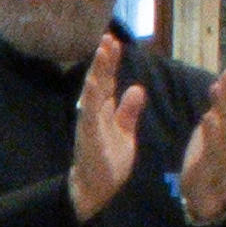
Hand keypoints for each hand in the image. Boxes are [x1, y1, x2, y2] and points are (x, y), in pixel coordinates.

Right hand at [66, 33, 143, 219]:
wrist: (94, 188)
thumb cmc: (108, 162)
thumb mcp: (125, 133)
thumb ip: (128, 111)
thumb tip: (137, 88)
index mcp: (103, 111)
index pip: (107, 81)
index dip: (110, 62)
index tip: (115, 42)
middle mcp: (93, 113)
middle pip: (99, 81)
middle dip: (103, 60)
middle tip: (108, 37)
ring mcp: (89, 123)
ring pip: (92, 92)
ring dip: (97, 72)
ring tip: (102, 52)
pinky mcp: (88, 137)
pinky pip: (89, 114)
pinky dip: (91, 98)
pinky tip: (94, 83)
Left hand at [172, 61, 225, 226]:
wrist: (208, 194)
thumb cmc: (212, 156)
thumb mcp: (218, 128)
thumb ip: (224, 104)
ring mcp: (221, 154)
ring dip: (224, 108)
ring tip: (219, 86)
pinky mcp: (208, 167)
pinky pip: (212, 149)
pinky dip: (212, 134)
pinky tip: (209, 117)